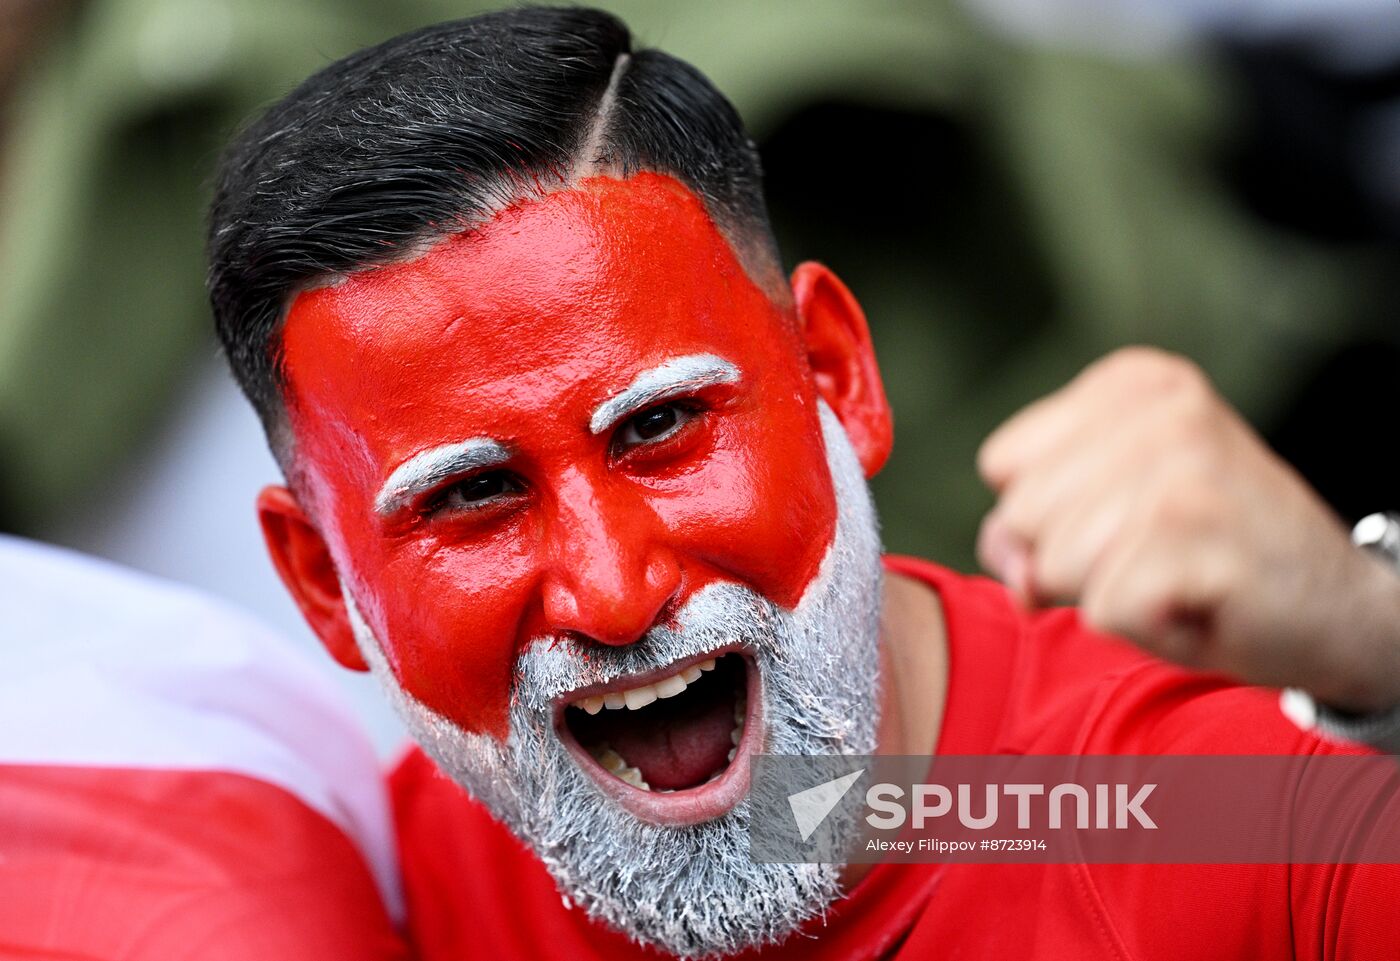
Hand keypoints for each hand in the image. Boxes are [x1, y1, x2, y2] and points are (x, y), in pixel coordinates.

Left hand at [976, 346, 1399, 712]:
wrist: (1338, 612)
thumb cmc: (1206, 559)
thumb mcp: (1104, 518)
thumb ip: (1028, 524)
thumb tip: (1009, 563)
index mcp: (1132, 384)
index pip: (1002, 464)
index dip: (1045, 518)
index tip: (1125, 522)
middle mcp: (1161, 409)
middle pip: (1020, 517)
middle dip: (1073, 562)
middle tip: (1156, 557)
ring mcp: (1185, 466)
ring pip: (1055, 566)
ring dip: (1112, 595)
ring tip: (1177, 576)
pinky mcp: (1202, 533)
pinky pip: (1103, 609)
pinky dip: (1146, 627)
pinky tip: (1200, 601)